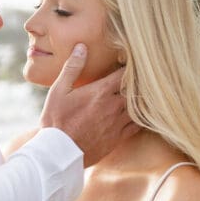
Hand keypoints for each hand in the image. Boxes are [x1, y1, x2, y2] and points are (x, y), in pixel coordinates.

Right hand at [39, 45, 136, 165]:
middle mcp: (113, 106)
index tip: (130, 62)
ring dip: (141, 99)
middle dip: (138, 82)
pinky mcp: (119, 138)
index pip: (125, 73)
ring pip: (140, 107)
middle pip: (136, 89)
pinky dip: (142, 117)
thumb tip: (82, 47)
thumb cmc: (56, 121)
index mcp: (100, 91)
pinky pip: (139, 125)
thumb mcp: (59, 91)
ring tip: (143, 92)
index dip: (130, 66)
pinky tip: (141, 113)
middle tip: (142, 76)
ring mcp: (118, 123)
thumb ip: (72, 68)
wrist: (59, 153)